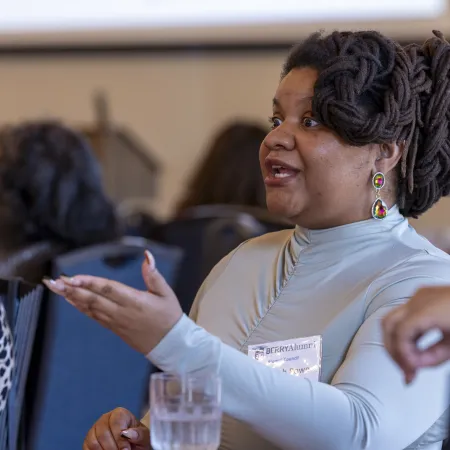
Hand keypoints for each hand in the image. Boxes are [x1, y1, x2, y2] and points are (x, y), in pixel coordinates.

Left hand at [42, 250, 182, 354]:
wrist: (170, 345)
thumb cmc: (169, 316)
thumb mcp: (166, 293)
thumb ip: (154, 274)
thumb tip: (147, 255)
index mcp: (135, 301)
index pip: (108, 289)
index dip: (90, 283)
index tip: (73, 277)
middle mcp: (122, 312)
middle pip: (93, 300)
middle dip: (72, 290)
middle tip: (54, 282)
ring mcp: (116, 322)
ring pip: (90, 309)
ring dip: (72, 298)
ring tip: (57, 288)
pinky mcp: (114, 328)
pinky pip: (94, 317)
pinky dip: (81, 308)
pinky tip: (71, 301)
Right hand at [83, 407, 149, 449]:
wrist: (132, 446)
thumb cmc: (138, 440)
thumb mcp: (144, 437)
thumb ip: (139, 434)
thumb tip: (128, 433)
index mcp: (120, 413)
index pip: (116, 421)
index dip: (120, 437)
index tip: (126, 449)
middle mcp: (105, 418)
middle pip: (103, 433)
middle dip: (112, 447)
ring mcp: (95, 429)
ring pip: (94, 441)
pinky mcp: (88, 440)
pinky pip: (87, 447)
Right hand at [382, 286, 449, 382]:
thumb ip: (434, 356)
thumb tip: (416, 364)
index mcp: (428, 309)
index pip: (400, 333)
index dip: (402, 354)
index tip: (411, 370)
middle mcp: (419, 299)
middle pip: (388, 325)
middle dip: (392, 350)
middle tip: (404, 370)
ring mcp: (419, 296)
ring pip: (390, 319)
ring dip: (394, 341)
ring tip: (406, 360)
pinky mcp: (423, 297)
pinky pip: (403, 315)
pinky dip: (403, 333)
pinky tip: (413, 347)